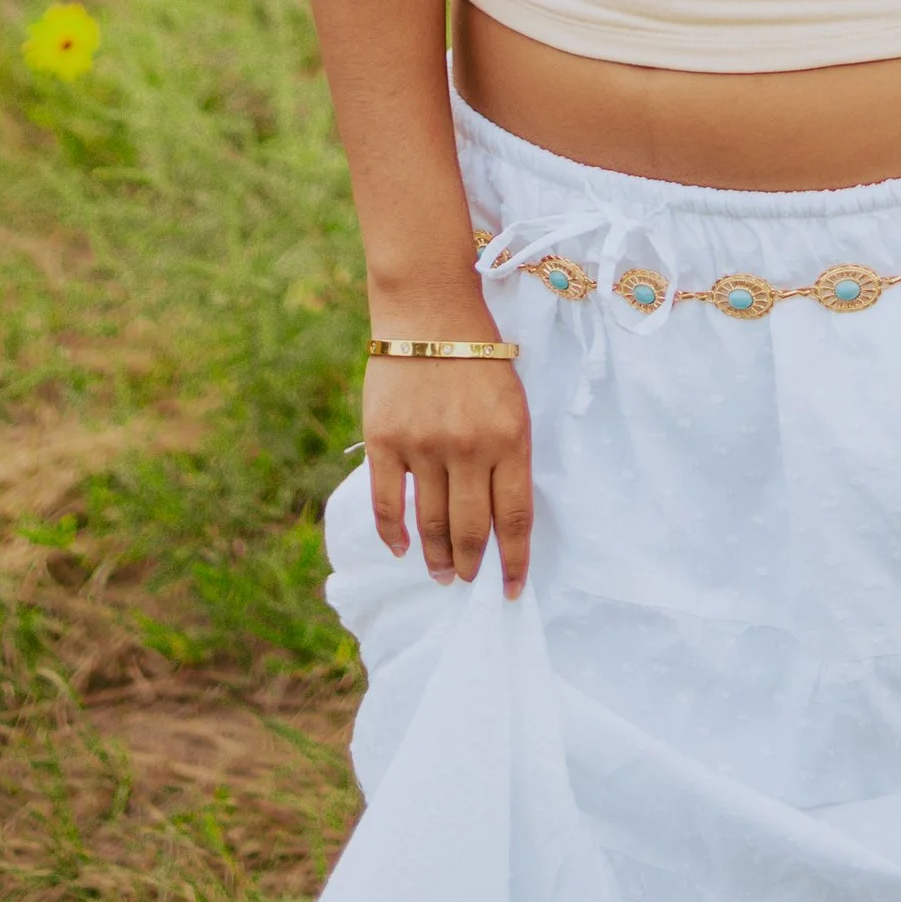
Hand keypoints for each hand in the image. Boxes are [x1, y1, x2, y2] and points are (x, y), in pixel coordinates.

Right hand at [363, 352, 533, 597]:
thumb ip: (508, 458)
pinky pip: (388, 503)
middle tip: (467, 579)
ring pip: (431, 523)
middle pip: (470, 530)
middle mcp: (467, 447)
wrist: (430, 311)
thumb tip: (499, 520)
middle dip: (471, 565)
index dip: (514, 562)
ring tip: (441, 573)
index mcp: (509, 439)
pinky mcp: (385, 440)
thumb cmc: (480, 359)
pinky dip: (395, 534)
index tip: (511, 590)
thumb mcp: (513, 405)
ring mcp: (423, 445)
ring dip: (437, 556)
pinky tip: (403, 548)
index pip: (515, 518)